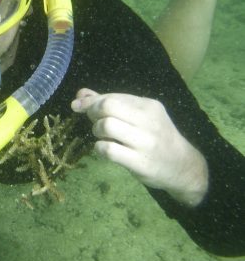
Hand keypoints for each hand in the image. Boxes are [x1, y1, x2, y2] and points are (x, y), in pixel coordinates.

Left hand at [71, 88, 208, 205]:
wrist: (183, 166)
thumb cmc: (156, 137)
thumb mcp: (138, 116)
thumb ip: (110, 103)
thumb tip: (81, 94)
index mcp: (148, 106)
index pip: (112, 96)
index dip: (90, 101)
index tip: (78, 106)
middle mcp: (148, 121)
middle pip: (108, 106)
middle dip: (92, 112)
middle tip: (93, 121)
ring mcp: (145, 142)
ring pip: (107, 126)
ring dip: (96, 130)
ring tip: (101, 136)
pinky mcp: (140, 162)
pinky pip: (109, 150)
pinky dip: (99, 148)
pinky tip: (103, 149)